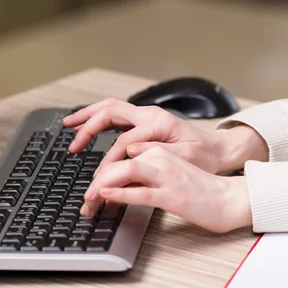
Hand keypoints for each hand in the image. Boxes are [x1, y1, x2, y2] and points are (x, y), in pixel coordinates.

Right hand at [62, 98, 267, 173]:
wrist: (219, 149)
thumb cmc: (205, 155)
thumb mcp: (186, 158)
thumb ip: (157, 154)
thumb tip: (130, 153)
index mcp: (159, 123)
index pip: (124, 140)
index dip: (109, 160)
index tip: (99, 178)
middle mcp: (150, 115)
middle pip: (110, 111)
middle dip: (87, 125)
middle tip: (72, 143)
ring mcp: (146, 116)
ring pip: (110, 109)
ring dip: (88, 117)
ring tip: (69, 126)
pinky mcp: (145, 121)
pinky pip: (117, 116)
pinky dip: (99, 120)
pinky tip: (87, 127)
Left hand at [81, 146, 251, 233]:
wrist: (231, 199)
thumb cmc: (200, 191)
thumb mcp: (168, 177)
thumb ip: (143, 176)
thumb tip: (114, 188)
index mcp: (159, 151)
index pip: (120, 158)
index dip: (100, 174)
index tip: (91, 191)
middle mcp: (160, 158)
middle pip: (116, 163)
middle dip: (94, 182)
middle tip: (85, 201)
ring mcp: (166, 175)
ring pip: (123, 173)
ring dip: (101, 187)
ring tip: (90, 201)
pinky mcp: (172, 194)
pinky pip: (139, 191)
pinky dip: (119, 194)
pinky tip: (107, 198)